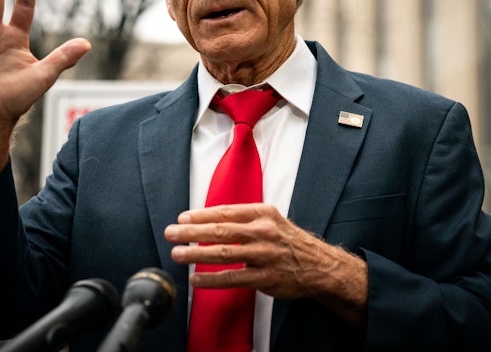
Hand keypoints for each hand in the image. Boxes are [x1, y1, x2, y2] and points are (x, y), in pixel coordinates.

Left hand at [164, 203, 368, 324]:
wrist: (319, 266)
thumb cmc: (289, 242)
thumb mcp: (271, 220)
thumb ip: (244, 219)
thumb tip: (209, 220)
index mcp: (263, 213)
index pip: (226, 211)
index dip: (201, 215)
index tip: (182, 218)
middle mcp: (263, 231)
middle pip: (220, 230)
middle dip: (191, 232)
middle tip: (171, 233)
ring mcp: (264, 255)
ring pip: (223, 253)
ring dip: (196, 254)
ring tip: (177, 254)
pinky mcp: (265, 277)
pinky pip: (232, 278)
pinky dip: (211, 279)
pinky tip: (196, 280)